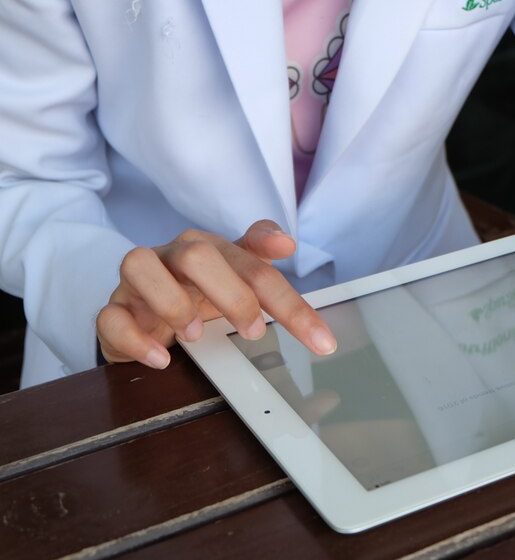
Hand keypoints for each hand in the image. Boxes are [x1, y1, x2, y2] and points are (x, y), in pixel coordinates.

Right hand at [97, 220, 335, 368]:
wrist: (143, 313)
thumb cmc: (197, 293)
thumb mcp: (235, 279)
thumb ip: (262, 264)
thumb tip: (286, 242)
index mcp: (211, 250)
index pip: (253, 263)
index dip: (285, 294)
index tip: (316, 329)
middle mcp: (173, 257)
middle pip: (198, 254)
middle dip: (231, 293)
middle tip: (253, 330)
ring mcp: (138, 282)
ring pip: (140, 266)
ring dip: (173, 303)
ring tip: (195, 334)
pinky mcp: (114, 310)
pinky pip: (111, 316)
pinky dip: (135, 339)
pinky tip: (161, 358)